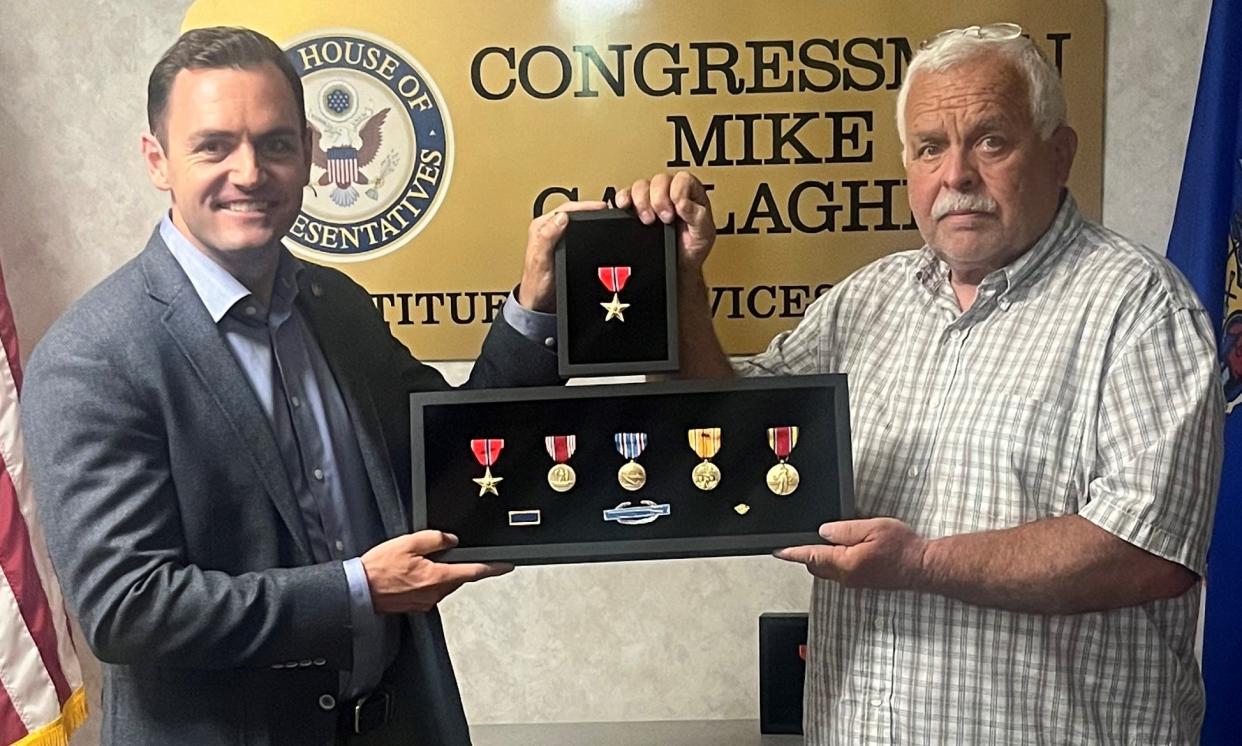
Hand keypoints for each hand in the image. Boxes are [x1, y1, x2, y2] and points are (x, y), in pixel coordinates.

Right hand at [360, 530, 512, 613]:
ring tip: (419, 562)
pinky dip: (429, 581)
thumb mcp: (408, 542)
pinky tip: (413, 574)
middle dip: (457, 566)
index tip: (506, 566)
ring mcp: (425, 602)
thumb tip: (451, 540)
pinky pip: (431, 591)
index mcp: (436, 577)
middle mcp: (434, 593)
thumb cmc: (379, 568)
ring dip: (441, 573)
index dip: (492, 568)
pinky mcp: (416, 606)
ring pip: (445, 585)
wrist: (359, 590)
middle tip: (442, 554)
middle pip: (458, 578)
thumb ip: (434, 539)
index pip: (473, 572)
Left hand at [518, 200, 608, 311]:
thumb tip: (561, 218)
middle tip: (608, 210)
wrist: (540, 302)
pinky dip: (590, 233)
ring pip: (577, 223)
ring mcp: (557, 238)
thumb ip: (547, 237)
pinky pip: (579, 235)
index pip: (565, 209)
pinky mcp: (565, 247)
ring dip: (591, 220)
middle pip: (573, 213)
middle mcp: (548, 230)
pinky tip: (597, 235)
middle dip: (591, 210)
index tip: (601, 207)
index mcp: (541, 227)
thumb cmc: (536, 283)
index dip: (584, 206)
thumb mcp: (541, 259)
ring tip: (605, 218)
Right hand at [615, 171, 715, 272]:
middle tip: (665, 218)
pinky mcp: (636, 208)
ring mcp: (651, 199)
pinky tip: (625, 206)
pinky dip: (623, 198)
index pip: (682, 179)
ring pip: (641, 186)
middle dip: (660, 200)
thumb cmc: (693, 246)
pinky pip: (625, 195)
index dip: (678, 191)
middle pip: (659, 180)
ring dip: (642, 202)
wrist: (679, 265)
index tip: (678, 208)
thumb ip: (698, 216)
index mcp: (691, 193)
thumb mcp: (704, 233)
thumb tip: (684, 204)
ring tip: (648, 220)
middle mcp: (670, 192)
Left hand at [774, 518, 928, 590]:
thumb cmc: (903, 548)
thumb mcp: (872, 528)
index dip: (792, 553)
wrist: (925, 566)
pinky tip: (849, 548)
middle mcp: (847, 577)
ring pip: (829, 570)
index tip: (778, 551)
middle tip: (805, 538)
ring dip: (824, 557)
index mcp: (845, 563)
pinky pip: (842, 571)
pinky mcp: (864, 582)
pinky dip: (837, 560)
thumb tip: (824, 531)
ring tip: (832, 539)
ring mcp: (856, 581)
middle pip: (816, 566)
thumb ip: (844, 530)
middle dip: (807, 553)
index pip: (811, 557)